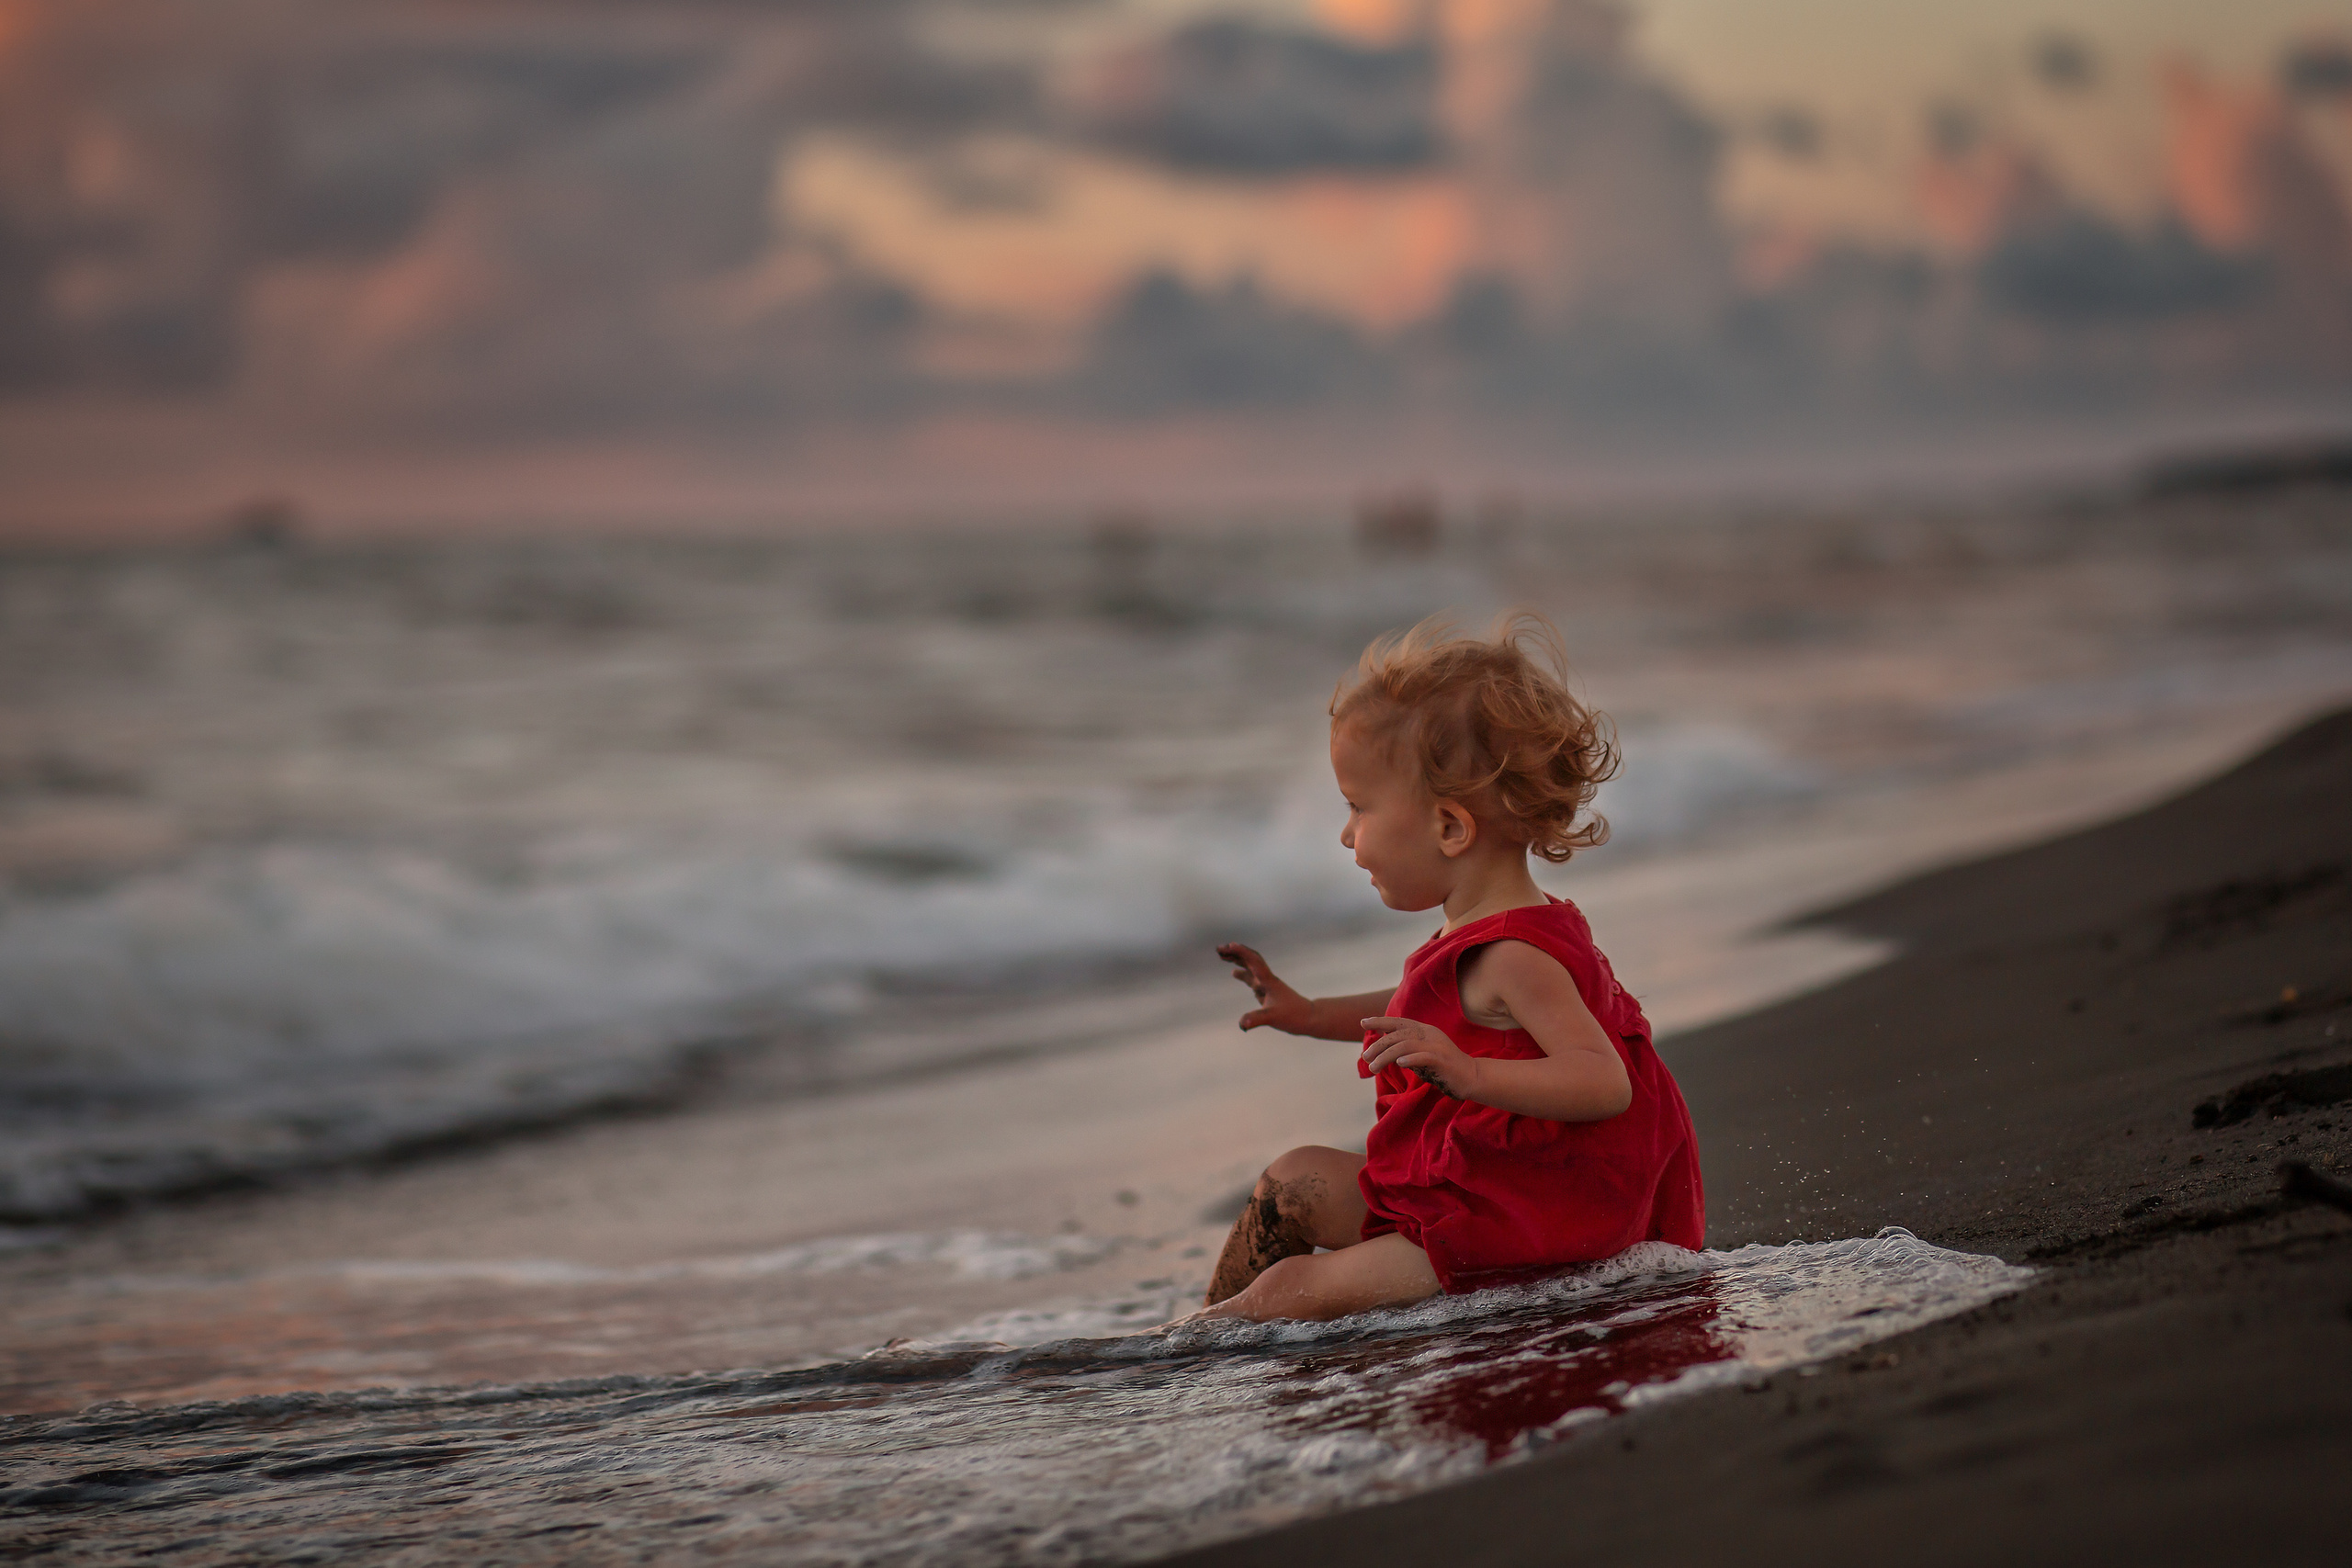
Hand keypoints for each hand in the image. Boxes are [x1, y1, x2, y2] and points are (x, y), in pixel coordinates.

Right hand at [1218, 943, 1313, 1032]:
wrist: (1308, 1018)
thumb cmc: (1293, 1016)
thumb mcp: (1273, 1017)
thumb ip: (1256, 1019)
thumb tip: (1241, 1024)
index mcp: (1268, 981)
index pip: (1254, 961)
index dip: (1242, 952)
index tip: (1230, 945)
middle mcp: (1267, 979)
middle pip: (1250, 960)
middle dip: (1235, 953)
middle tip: (1219, 949)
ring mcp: (1267, 985)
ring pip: (1250, 968)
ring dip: (1237, 960)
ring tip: (1222, 955)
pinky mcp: (1266, 992)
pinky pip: (1251, 979)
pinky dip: (1242, 974)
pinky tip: (1234, 973)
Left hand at [1360, 1017, 1479, 1100]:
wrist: (1471, 1077)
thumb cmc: (1443, 1068)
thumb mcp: (1422, 1055)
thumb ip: (1406, 1050)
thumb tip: (1384, 1049)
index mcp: (1424, 1030)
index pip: (1399, 1022)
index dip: (1380, 1021)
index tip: (1363, 1023)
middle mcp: (1430, 1034)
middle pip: (1398, 1034)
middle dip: (1378, 1045)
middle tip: (1365, 1057)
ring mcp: (1437, 1046)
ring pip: (1405, 1045)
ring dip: (1386, 1056)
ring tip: (1373, 1067)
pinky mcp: (1442, 1060)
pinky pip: (1423, 1056)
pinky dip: (1409, 1059)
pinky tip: (1399, 1064)